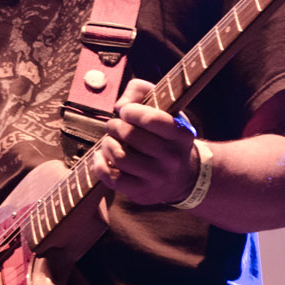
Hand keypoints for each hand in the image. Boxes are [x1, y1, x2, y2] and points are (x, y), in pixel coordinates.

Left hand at [92, 77, 198, 205]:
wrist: (184, 176)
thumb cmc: (167, 135)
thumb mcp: (165, 108)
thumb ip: (141, 91)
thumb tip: (120, 105)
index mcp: (181, 134)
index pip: (152, 119)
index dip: (131, 111)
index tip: (125, 111)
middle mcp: (172, 158)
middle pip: (130, 136)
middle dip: (114, 126)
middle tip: (113, 125)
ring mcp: (158, 178)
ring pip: (119, 157)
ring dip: (107, 143)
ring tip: (110, 140)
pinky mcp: (142, 193)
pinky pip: (112, 179)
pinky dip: (100, 164)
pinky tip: (102, 155)